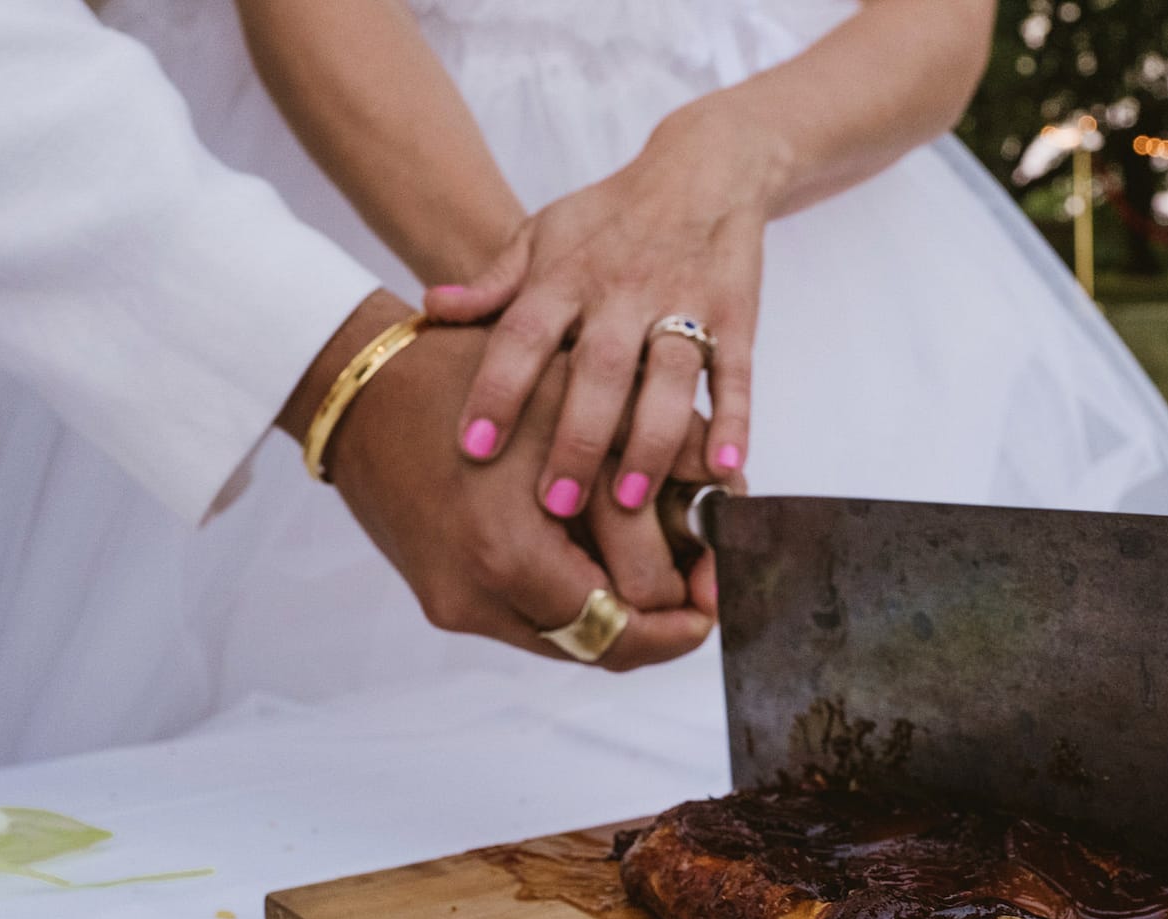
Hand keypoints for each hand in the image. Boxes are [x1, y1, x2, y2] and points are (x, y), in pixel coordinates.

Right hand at [282, 292, 712, 669]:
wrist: (357, 388)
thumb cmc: (471, 374)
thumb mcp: (582, 398)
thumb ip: (662, 448)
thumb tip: (734, 492)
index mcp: (511, 554)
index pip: (625, 628)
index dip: (684, 620)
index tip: (717, 590)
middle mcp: (479, 596)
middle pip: (602, 646)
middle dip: (659, 614)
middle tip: (699, 575)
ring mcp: (456, 606)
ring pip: (569, 641)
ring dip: (617, 609)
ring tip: (659, 563)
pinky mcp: (443, 601)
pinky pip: (530, 622)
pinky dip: (573, 596)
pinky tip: (598, 555)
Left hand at [423, 105, 774, 519]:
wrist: (706, 166)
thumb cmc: (612, 216)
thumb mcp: (545, 232)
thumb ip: (494, 280)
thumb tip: (430, 307)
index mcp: (567, 273)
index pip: (524, 334)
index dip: (499, 389)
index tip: (474, 447)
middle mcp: (624, 290)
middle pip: (600, 369)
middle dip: (576, 437)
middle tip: (553, 503)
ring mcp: (685, 303)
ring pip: (670, 379)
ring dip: (650, 441)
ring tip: (629, 501)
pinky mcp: (737, 316)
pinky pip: (738, 373)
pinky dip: (734, 420)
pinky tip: (724, 468)